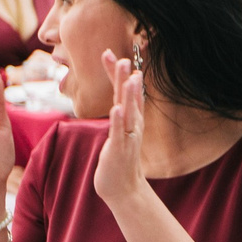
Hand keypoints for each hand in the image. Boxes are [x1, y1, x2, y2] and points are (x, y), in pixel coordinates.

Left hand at [93, 53, 148, 208]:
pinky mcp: (119, 150)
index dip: (116, 73)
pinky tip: (117, 109)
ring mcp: (127, 137)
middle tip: (124, 58)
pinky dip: (119, 121)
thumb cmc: (118, 158)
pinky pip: (119, 133)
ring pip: (129, 112)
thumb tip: (120, 94)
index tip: (108, 54)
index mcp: (130, 118)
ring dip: (128, 95)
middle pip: (129, 97)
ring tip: (128, 78)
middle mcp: (132, 124)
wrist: (123, 188)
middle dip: (125, 78)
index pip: (124, 91)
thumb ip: (120, 111)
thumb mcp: (119, 130)